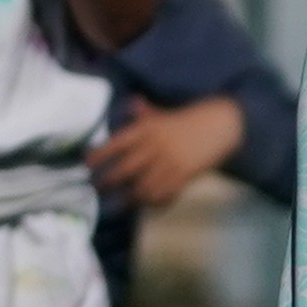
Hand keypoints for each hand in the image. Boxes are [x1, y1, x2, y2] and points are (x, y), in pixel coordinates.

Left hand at [89, 91, 249, 210]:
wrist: (220, 126)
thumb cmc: (188, 119)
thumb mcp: (165, 113)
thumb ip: (145, 112)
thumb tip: (132, 102)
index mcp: (148, 129)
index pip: (117, 143)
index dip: (99, 155)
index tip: (86, 164)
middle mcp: (155, 146)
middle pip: (125, 169)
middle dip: (108, 181)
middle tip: (97, 188)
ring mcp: (169, 163)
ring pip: (142, 186)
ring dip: (129, 197)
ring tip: (119, 202)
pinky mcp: (183, 176)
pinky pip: (163, 194)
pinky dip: (154, 201)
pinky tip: (147, 204)